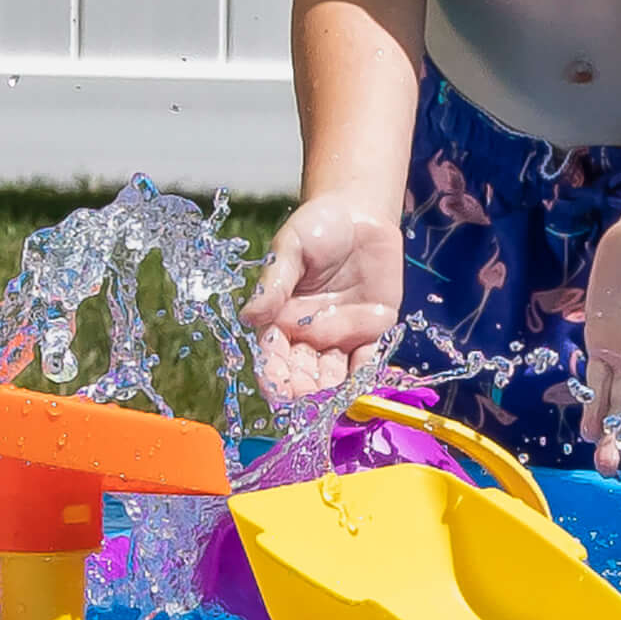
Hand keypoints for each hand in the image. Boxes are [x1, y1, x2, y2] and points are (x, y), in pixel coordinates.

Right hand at [247, 196, 402, 402]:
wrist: (359, 214)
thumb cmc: (316, 226)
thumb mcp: (291, 248)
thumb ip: (275, 283)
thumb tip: (249, 316)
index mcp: (280, 318)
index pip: (273, 353)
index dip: (273, 374)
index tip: (276, 391)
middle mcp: (307, 334)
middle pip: (302, 371)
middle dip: (303, 390)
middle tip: (305, 404)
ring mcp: (340, 336)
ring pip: (334, 373)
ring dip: (332, 392)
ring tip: (331, 405)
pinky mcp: (371, 331)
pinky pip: (367, 361)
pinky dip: (365, 377)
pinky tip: (362, 392)